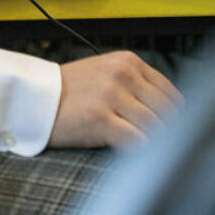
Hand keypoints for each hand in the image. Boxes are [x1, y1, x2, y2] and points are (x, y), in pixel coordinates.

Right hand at [49, 50, 181, 148]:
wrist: (38, 97)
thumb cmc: (73, 89)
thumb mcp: (107, 72)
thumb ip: (137, 83)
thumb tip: (170, 110)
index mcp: (128, 61)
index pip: (169, 91)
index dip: (176, 115)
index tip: (175, 129)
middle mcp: (123, 75)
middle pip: (166, 110)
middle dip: (169, 130)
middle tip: (167, 146)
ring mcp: (112, 96)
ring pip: (154, 126)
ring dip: (155, 142)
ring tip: (151, 152)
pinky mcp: (100, 119)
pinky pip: (136, 139)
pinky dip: (140, 149)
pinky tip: (133, 150)